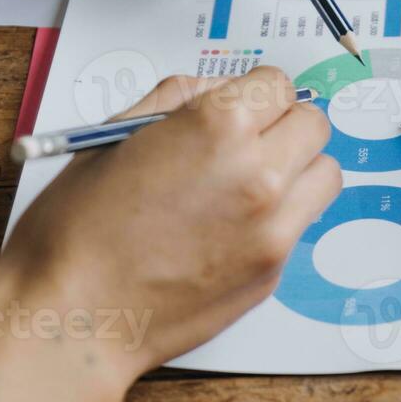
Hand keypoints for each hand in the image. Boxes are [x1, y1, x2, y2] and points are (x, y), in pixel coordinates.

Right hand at [0, 68, 341, 401]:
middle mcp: (259, 171)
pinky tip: (233, 227)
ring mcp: (274, 225)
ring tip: (251, 184)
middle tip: (248, 142)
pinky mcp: (274, 268)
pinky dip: (280, 216)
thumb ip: (178, 100)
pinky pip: (301, 223)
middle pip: (312, 123)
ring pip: (325, 173)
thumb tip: (219, 89)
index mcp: (217, 126)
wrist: (75, 317)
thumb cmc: (77, 229)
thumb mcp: (114, 136)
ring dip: (297, 169)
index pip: (277, 84)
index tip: (241, 106)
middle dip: (283, 125)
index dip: (254, 93)